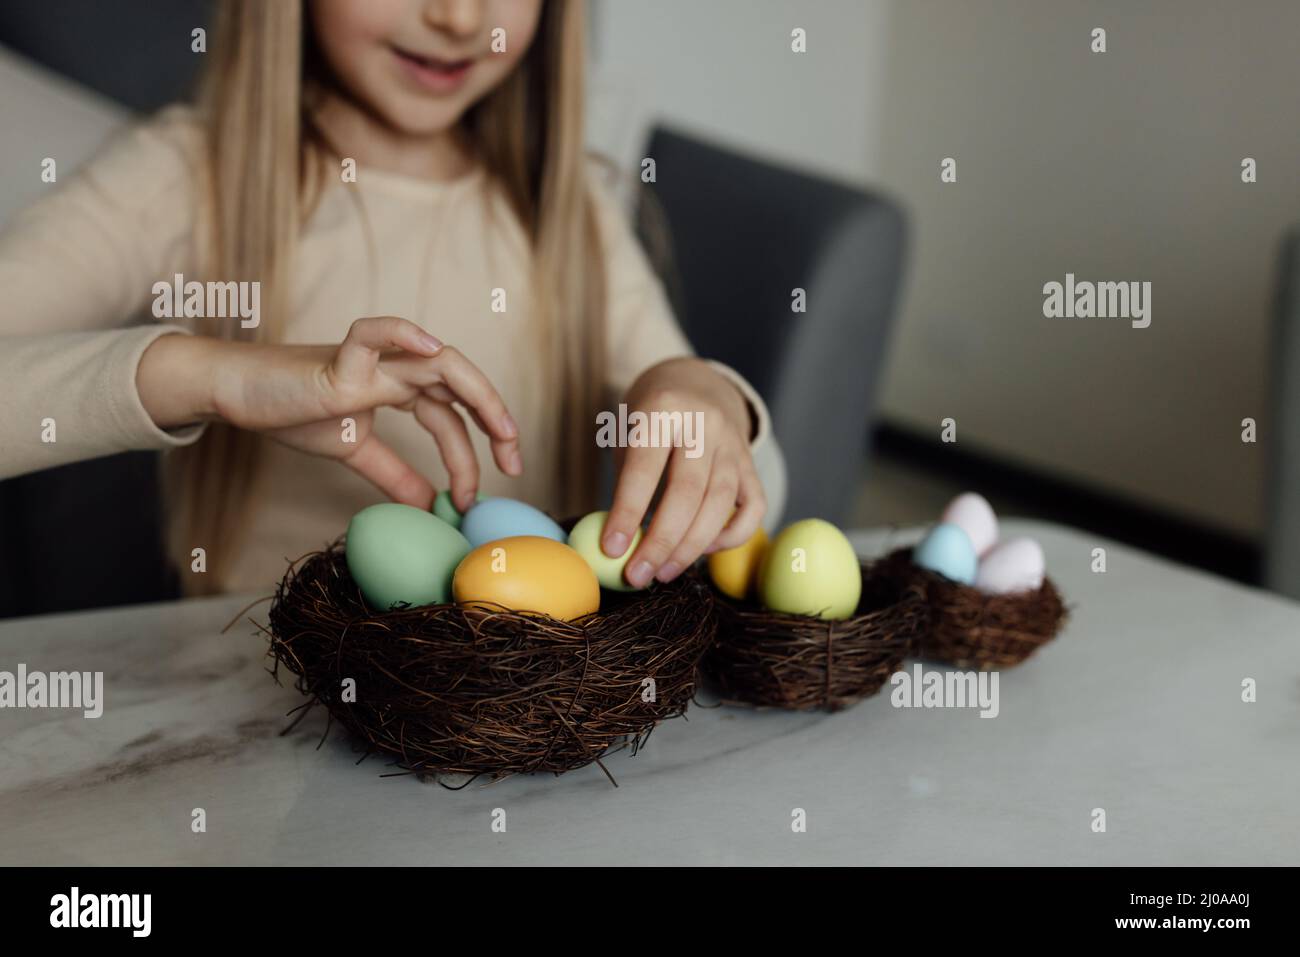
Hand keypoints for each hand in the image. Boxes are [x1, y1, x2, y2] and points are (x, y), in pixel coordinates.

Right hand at [137, 317, 520, 510]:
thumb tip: (429, 506)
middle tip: (514, 464)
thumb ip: (393, 476)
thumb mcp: (354, 452)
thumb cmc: (293, 411)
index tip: (477, 498)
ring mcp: (369, 362)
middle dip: (496, 420)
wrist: (238, 393)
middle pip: (461, 385)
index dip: (472, 455)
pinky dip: (403, 334)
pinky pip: (372, 334)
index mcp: (401, 388)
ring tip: (502, 428)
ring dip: (478, 392)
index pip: (451, 417)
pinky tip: (432, 350)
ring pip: (438, 361)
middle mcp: (394, 369)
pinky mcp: (336, 361)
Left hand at [600, 357, 765, 587]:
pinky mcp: (750, 462)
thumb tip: (618, 544)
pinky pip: (754, 506)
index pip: (644, 469)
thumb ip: (626, 480)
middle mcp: (704, 424)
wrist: (696, 384)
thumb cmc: (649, 417)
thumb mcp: (627, 432)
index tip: (611, 550)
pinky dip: (733, 536)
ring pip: (721, 503)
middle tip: (638, 576)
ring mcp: (733, 443)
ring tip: (663, 572)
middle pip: (688, 492)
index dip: (627, 513)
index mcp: (663, 410)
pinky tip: (705, 550)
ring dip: (692, 547)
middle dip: (661, 542)